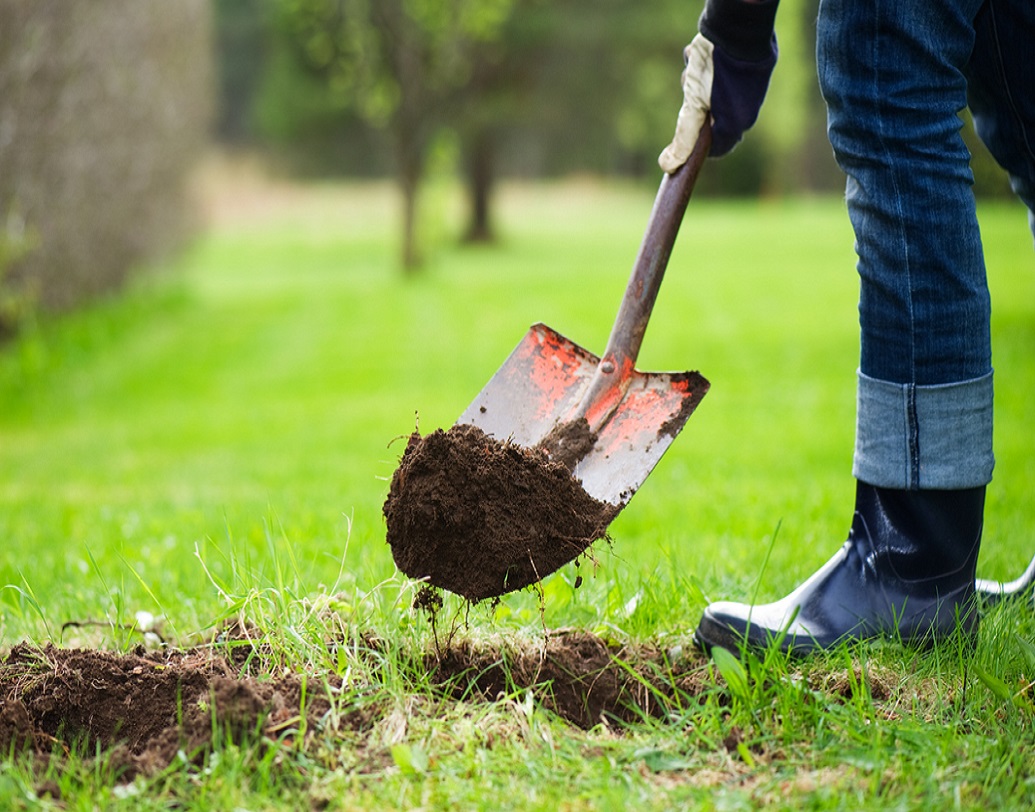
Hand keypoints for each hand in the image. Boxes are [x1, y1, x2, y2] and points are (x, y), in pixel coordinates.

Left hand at [658, 31, 776, 171]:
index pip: (717, 148)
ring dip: (696, 85)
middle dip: (694, 107)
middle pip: (710, 120)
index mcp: (739, 123)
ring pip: (711, 96)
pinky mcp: (744, 68)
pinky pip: (717, 76)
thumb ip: (683, 137)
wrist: (737, 26)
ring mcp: (747, 87)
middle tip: (690, 90)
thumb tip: (667, 166)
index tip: (682, 137)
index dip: (697, 145)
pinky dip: (703, 69)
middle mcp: (747, 108)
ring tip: (695, 69)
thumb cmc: (716, 70)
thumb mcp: (694, 106)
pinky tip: (700, 56)